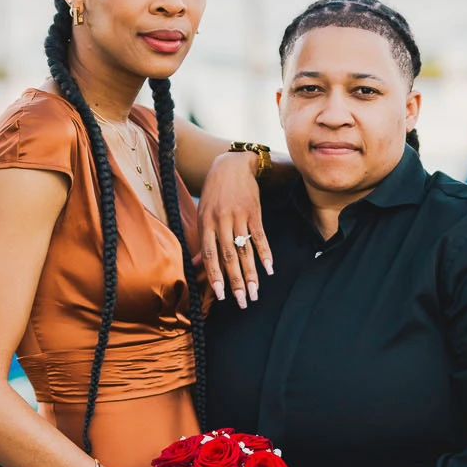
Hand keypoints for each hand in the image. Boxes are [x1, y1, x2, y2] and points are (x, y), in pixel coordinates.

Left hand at [196, 150, 273, 308]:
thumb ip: (203, 241)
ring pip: (245, 250)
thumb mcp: (204, 213)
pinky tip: (269, 269)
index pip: (211, 254)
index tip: (221, 295)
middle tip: (241, 302)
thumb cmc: (214, 193)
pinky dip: (265, 253)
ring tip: (255, 292)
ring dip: (251, 273)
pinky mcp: (254, 212)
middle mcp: (221, 221)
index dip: (215, 276)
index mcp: (206, 223)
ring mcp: (239, 216)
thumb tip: (197, 265)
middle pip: (229, 256)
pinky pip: (260, 236)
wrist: (231, 165)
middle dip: (235, 281)